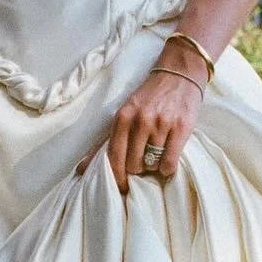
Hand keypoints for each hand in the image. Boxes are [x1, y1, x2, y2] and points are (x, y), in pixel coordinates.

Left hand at [76, 60, 204, 193]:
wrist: (180, 73)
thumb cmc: (149, 98)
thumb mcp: (124, 113)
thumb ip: (104, 142)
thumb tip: (81, 170)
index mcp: (123, 117)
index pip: (114, 157)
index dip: (117, 177)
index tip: (122, 188)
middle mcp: (140, 120)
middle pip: (134, 165)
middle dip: (139, 168)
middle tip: (145, 160)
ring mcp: (161, 124)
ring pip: (153, 165)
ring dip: (155, 166)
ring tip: (158, 153)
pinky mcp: (180, 128)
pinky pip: (169, 163)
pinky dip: (168, 167)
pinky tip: (169, 158)